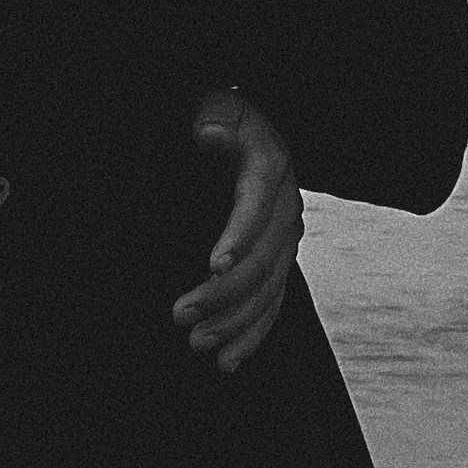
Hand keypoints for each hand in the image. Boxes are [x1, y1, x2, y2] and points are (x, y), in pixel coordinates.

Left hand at [172, 91, 304, 374]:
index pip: (258, 205)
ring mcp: (284, 240)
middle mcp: (286, 207)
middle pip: (264, 259)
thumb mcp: (218, 107)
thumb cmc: (219, 118)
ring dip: (235, 322)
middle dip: (225, 293)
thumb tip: (208, 130)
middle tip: (182, 314)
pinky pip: (271, 305)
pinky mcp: (276, 263)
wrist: (243, 132)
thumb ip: (215, 116)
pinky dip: (251, 336)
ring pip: (269, 290)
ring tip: (198, 343)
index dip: (239, 236)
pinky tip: (228, 361)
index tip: (214, 264)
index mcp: (270, 168)